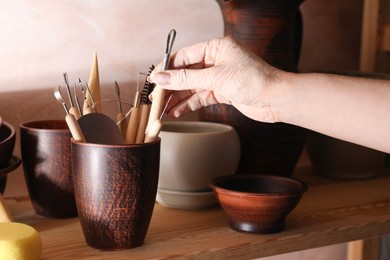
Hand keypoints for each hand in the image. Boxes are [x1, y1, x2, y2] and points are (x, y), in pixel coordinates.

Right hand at [149, 36, 281, 122]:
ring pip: (192, 87)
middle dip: (171, 86)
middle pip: (187, 72)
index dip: (168, 68)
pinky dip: (189, 105)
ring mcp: (219, 77)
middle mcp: (217, 60)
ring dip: (178, 98)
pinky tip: (176, 112)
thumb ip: (186, 78)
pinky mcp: (223, 92)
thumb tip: (161, 78)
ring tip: (162, 109)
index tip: (154, 79)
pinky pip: (201, 97)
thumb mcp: (215, 77)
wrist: (276, 99)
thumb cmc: (254, 80)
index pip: (185, 56)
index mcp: (216, 47)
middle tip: (155, 97)